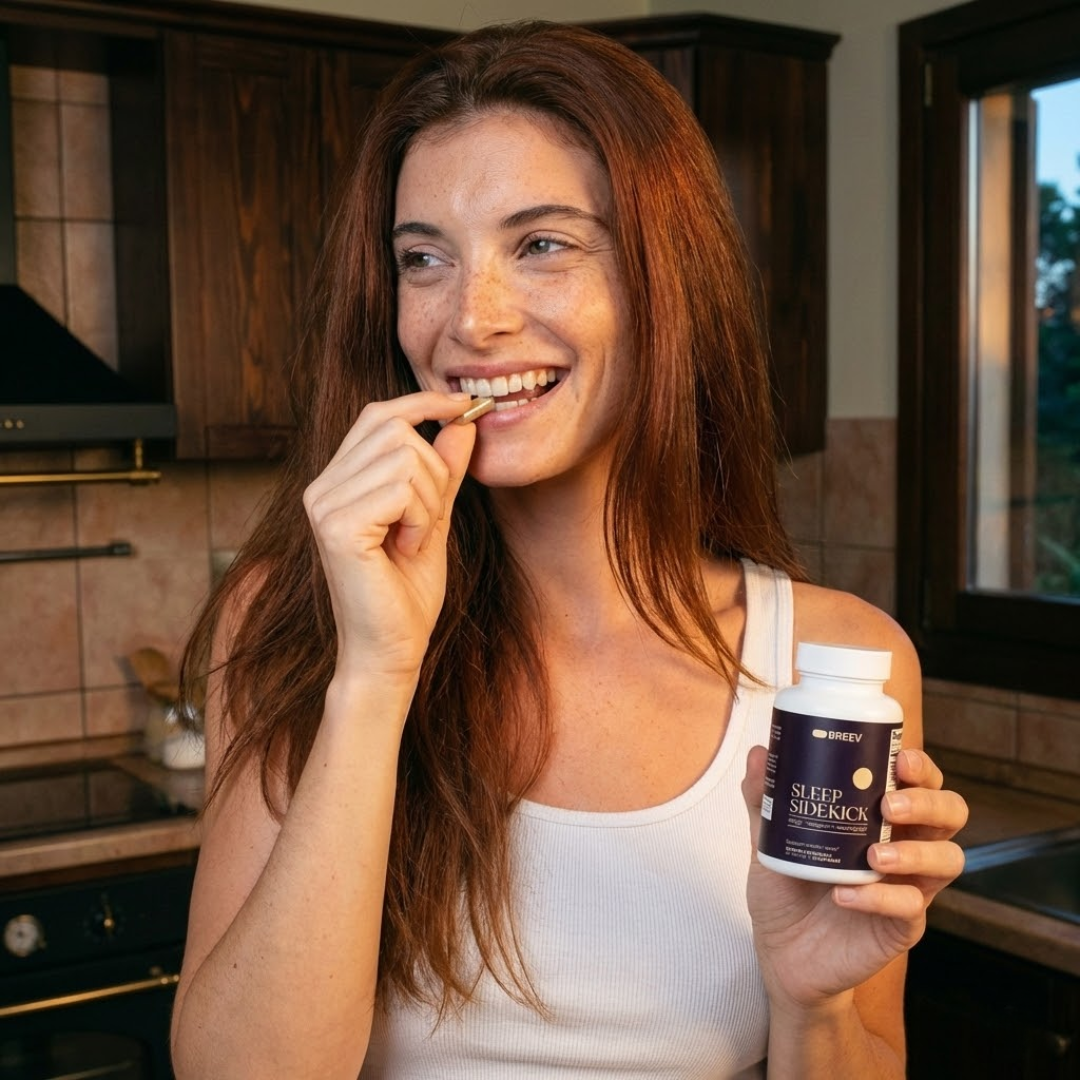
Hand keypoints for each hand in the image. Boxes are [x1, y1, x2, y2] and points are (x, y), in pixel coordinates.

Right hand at [303, 391, 478, 685]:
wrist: (392, 649)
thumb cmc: (407, 593)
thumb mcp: (434, 518)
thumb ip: (444, 471)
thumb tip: (461, 421)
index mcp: (338, 482)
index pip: (378, 415)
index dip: (423, 401)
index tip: (466, 407)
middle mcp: (321, 487)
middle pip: (396, 430)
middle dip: (434, 472)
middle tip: (427, 521)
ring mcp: (323, 504)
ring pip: (405, 458)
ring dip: (429, 502)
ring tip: (413, 540)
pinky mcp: (337, 525)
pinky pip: (401, 489)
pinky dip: (420, 519)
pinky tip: (405, 550)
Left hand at [741, 745, 967, 1013]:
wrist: (781, 952)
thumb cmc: (786, 886)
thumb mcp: (769, 839)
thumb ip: (764, 798)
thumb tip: (758, 753)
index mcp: (880, 816)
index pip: (922, 782)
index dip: (922, 768)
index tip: (901, 759)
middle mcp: (905, 845)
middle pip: (950, 813)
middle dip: (929, 803)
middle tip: (889, 805)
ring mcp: (909, 886)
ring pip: (948, 860)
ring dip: (917, 852)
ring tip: (875, 855)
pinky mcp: (903, 927)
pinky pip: (911, 908)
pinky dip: (880, 898)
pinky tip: (846, 895)